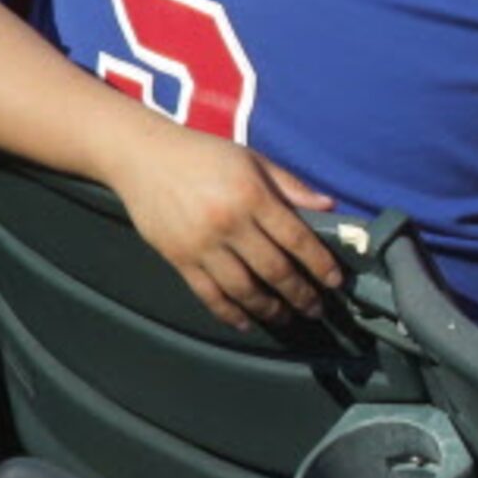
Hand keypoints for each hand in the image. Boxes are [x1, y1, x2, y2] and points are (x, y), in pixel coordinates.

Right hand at [107, 122, 344, 329]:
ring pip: (242, 288)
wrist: (142, 156)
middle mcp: (228, 224)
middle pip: (273, 269)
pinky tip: (246, 322)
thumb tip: (329, 206)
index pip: (296, 239)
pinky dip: (229, 312)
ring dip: (269, 309)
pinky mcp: (177, 258)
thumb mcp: (253, 160)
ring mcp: (200, 244)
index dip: (320, 264)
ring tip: (286, 317)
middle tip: (316, 309)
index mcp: (252, 196)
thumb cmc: (203, 155)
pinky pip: (208, 294)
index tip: (335, 281)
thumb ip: (291, 186)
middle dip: (300, 294)